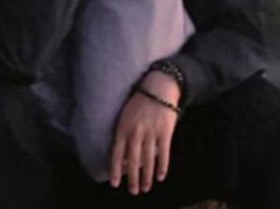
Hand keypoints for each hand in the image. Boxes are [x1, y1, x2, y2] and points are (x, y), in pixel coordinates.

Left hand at [110, 72, 180, 194]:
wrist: (158, 88)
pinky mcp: (165, 132)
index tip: (114, 184)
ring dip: (146, 177)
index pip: (116, 153)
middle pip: (133, 161)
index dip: (115, 170)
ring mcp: (150, 133)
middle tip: (133, 192)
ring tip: (145, 188)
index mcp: (123, 128)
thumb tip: (122, 156)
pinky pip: (163, 154)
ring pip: (148, 160)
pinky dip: (162, 167)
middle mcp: (135, 132)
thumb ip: (123, 134)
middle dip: (132, 179)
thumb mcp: (125, 116)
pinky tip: (160, 177)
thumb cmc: (139, 103)